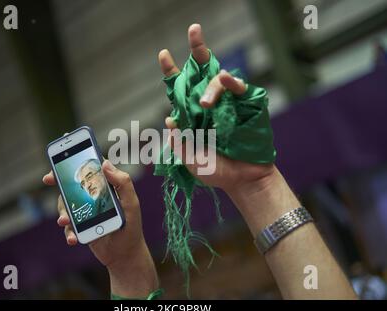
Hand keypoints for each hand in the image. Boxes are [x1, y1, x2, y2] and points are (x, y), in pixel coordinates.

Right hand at [43, 160, 158, 296]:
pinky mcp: (81, 227)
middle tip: (48, 178)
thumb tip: (105, 164)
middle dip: (58, 181)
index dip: (77, 160)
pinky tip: (73, 239)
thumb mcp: (131, 203)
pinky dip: (68, 232)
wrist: (125, 255)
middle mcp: (94, 196)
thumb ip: (122, 183)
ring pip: (66, 205)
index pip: (91, 169)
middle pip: (72, 184)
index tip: (64, 157)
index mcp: (106, 187)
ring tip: (65, 221)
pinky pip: (69, 226)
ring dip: (63, 212)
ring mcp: (85, 211)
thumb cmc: (131, 226)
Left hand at [158, 23, 274, 196]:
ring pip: (217, 80)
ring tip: (206, 103)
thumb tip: (170, 123)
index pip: (179, 90)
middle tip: (193, 30)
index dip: (171, 72)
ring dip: (210, 86)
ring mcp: (227, 103)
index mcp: (192, 115)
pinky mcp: (246, 106)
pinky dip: (232, 82)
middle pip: (200, 73)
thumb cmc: (216, 171)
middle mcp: (208, 105)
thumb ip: (179, 145)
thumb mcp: (190, 161)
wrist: (242, 180)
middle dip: (197, 51)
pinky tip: (226, 79)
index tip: (163, 54)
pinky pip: (239, 89)